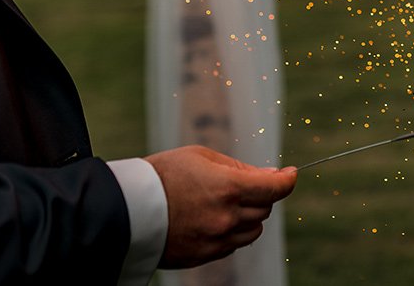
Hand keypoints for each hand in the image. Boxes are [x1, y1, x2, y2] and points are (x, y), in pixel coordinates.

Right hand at [147, 145, 297, 268]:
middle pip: (265, 209)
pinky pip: (231, 246)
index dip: (287, 180)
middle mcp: (226, 218)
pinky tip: (211, 220)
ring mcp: (215, 241)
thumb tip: (270, 175)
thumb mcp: (202, 157)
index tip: (290, 174)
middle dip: (261, 195)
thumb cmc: (162, 175)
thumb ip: (239, 167)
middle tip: (246, 185)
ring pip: (252, 231)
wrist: (124, 209)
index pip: (276, 188)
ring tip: (225, 204)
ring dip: (248, 216)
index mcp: (229, 188)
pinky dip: (230, 233)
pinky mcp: (202, 257)